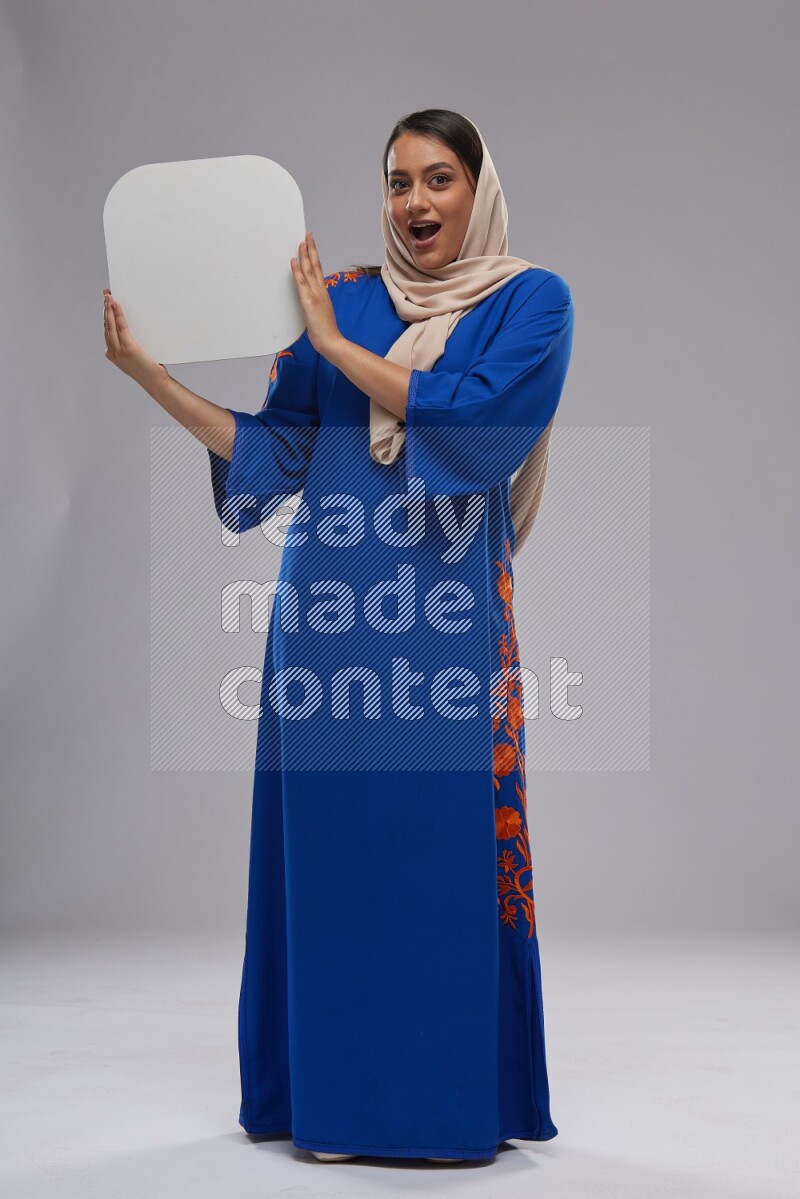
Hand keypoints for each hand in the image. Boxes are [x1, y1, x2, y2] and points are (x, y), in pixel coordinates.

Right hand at [102, 289, 168, 386]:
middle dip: (105, 308)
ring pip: (111, 324)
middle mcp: (112, 352)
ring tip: (109, 296)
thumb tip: (138, 327)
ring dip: (109, 309)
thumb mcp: (137, 356)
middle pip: (106, 325)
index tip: (106, 303)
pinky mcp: (128, 348)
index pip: (107, 330)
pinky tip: (116, 305)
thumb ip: (132, 344)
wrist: (156, 382)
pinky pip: (121, 326)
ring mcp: (118, 351)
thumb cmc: (150, 370)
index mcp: (112, 353)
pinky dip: (117, 314)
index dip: (105, 316)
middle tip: (106, 294)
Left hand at [290, 233, 341, 355]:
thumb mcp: (321, 312)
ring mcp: (315, 295)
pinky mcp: (308, 302)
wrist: (331, 341)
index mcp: (323, 292)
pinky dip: (297, 271)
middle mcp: (320, 290)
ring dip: (304, 255)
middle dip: (311, 249)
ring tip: (301, 242)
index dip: (314, 255)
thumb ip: (316, 303)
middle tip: (308, 235)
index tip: (311, 244)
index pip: (319, 269)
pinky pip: (301, 283)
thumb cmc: (326, 330)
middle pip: (315, 265)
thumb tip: (311, 298)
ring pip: (309, 271)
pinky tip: (294, 261)